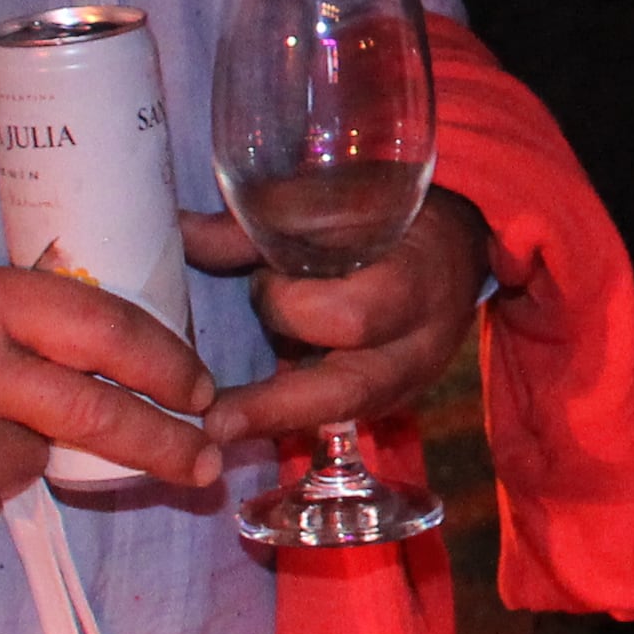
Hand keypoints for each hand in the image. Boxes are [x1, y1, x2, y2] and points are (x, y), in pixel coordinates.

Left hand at [179, 186, 488, 447]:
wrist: (454, 247)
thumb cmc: (388, 217)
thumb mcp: (335, 207)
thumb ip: (261, 227)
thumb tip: (178, 231)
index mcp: (412, 283)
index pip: (350, 315)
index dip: (292, 303)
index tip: (260, 278)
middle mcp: (418, 346)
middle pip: (351, 389)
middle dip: (276, 406)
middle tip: (215, 423)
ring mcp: (409, 383)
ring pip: (344, 415)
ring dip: (279, 419)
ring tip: (219, 427)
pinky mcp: (393, 401)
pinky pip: (341, 418)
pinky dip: (294, 416)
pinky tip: (249, 418)